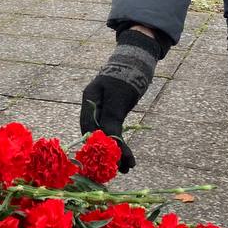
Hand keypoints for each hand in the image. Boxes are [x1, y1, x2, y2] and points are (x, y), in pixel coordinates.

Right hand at [79, 29, 160, 172]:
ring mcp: (103, 110)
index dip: (99, 146)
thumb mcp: (118, 96)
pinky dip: (121, 144)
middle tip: (122, 169)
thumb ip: (112, 118)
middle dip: (109, 153)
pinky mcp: (113, 113)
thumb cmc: (127, 74)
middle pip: (97, 135)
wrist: (137, 59)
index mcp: (90, 99)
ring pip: (106, 136)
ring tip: (128, 168)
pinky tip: (127, 157)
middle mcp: (93, 106)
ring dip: (117, 152)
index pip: (90, 128)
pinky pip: (114, 132)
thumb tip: (109, 141)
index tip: (111, 160)